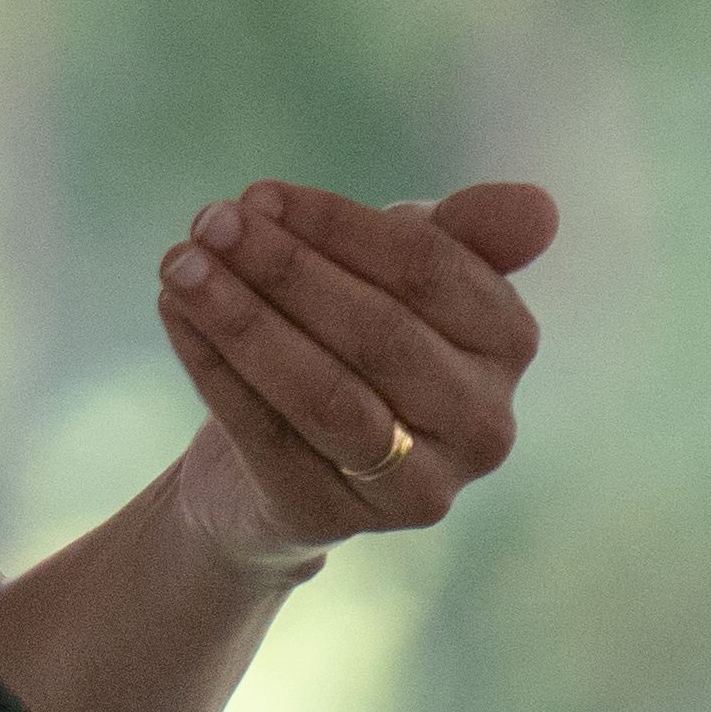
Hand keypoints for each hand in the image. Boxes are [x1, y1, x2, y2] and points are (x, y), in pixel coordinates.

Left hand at [157, 181, 553, 568]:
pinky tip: (174, 313)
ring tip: (179, 265)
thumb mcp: (398, 271)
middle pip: (378, 333)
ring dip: (243, 320)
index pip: (430, 270)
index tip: (258, 193)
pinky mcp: (336, 517)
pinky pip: (266, 434)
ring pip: (324, 393)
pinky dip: (213, 366)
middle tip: (210, 222)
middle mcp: (483, 425)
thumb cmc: (348, 333)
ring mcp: (417, 484)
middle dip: (284, 269)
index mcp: (509, 344)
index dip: (338, 226)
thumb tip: (536, 207)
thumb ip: (458, 232)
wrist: (276, 450)